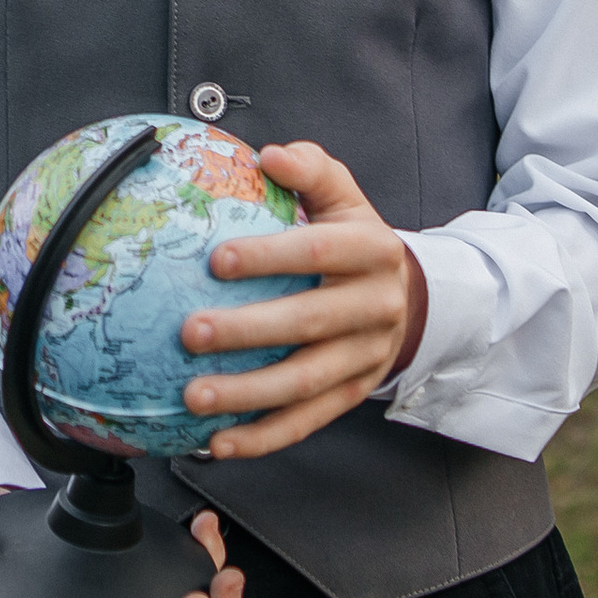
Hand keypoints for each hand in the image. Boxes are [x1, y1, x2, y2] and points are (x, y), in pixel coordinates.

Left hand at [178, 140, 423, 458]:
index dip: (271, 256)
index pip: (321, 252)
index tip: (216, 259)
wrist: (409, 297)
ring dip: (247, 394)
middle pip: (309, 323)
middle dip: (248, 331)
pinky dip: (261, 437)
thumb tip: (269, 155)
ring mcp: (366, 357)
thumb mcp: (345, 196)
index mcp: (373, 251)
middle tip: (189, 332)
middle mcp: (376, 307)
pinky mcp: (353, 395)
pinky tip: (217, 442)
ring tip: (193, 396)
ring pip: (306, 382)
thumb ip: (310, 169)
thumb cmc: (354, 239)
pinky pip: (306, 421)